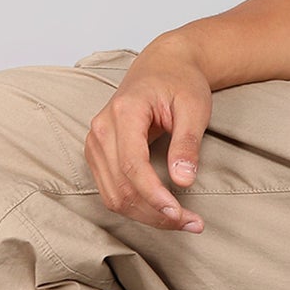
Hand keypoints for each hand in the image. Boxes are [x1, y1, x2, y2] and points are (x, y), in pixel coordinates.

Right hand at [82, 37, 211, 231]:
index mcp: (124, 112)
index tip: (179, 213)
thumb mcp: (194, 108)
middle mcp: (101, 128)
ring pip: (113, 195)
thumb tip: (183, 180)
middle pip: (121, 187)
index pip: (132, 165)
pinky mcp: (98, 154)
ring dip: (146, 216)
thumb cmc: (180, 81)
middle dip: (156, 213)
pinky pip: (111, 191)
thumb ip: (187, 143)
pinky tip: (163, 211)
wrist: (164, 65)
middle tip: (193, 223)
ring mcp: (95, 142)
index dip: (154, 195)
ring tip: (183, 221)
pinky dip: (136, 207)